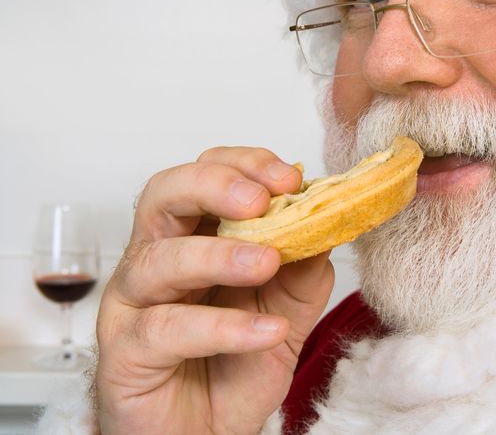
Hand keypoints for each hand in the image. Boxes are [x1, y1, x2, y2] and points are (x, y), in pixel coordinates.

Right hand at [94, 147, 334, 433]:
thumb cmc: (234, 371)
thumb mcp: (285, 315)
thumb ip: (303, 273)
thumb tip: (328, 226)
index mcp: (193, 240)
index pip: (205, 175)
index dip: (245, 166)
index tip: (292, 177)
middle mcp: (156, 261)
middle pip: (164, 195)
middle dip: (214, 185)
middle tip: (262, 201)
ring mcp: (135, 305)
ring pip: (159, 259)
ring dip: (219, 255)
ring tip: (269, 263)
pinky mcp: (126, 352)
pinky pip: (167, 328)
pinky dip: (223, 326)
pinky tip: (267, 331)